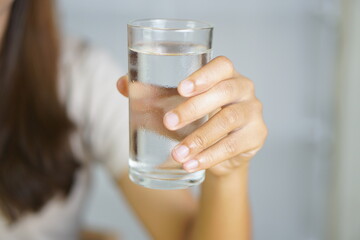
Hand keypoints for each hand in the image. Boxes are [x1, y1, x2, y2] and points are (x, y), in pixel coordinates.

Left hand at [117, 56, 266, 176]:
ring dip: (200, 138)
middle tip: (169, 123)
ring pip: (228, 121)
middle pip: (225, 92)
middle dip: (195, 108)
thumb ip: (153, 94)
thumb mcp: (176, 104)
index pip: (222, 66)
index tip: (181, 89)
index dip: (204, 75)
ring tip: (177, 153)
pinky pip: (234, 146)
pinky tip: (191, 164)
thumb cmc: (197, 119)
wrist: (219, 150)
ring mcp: (253, 112)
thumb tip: (122, 84)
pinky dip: (210, 156)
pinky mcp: (256, 136)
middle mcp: (244, 89)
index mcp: (225, 74)